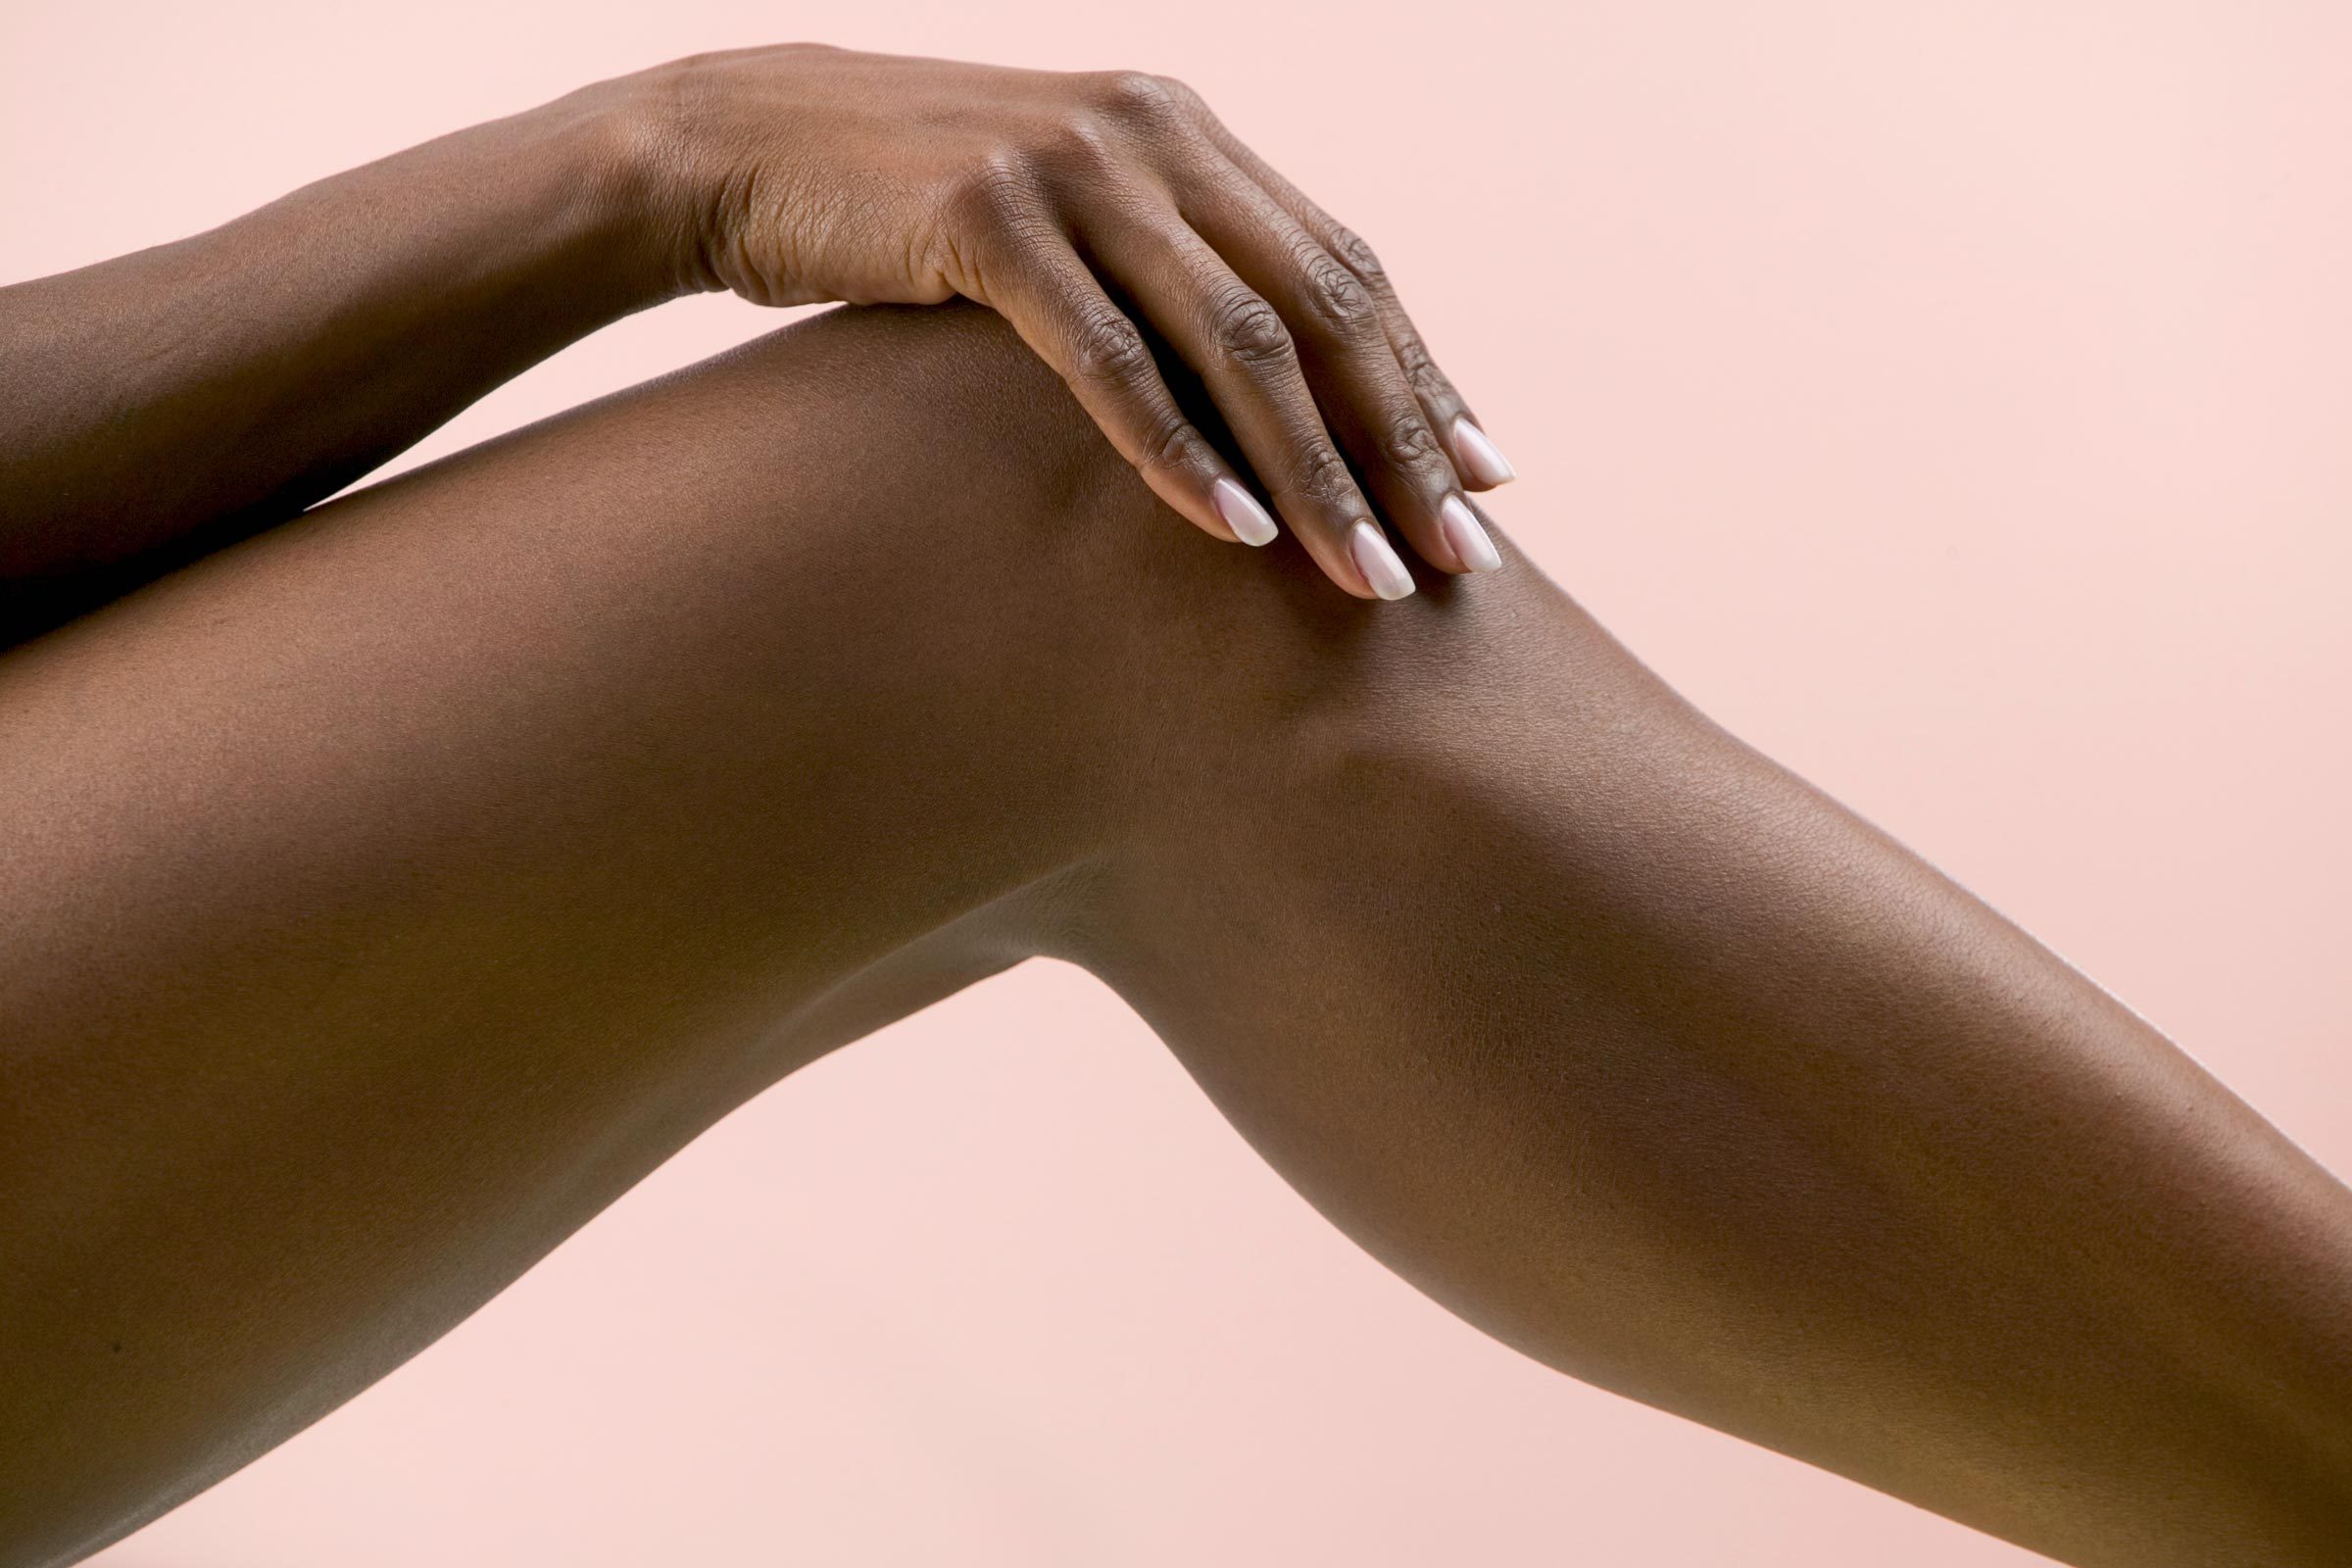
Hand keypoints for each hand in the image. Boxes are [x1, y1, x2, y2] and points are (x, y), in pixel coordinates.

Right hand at [623, 45, 1516, 599]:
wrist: (741, 149)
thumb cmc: (914, 216)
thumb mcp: (1067, 231)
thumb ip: (1166, 280)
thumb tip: (1265, 402)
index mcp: (1188, 136)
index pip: (1344, 269)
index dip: (1424, 378)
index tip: (1486, 481)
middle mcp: (1153, 136)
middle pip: (1321, 308)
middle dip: (1398, 445)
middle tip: (1452, 562)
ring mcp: (1074, 169)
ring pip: (1235, 339)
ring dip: (1311, 470)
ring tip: (1363, 578)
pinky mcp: (987, 218)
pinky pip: (1110, 358)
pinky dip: (1177, 451)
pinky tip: (1230, 534)